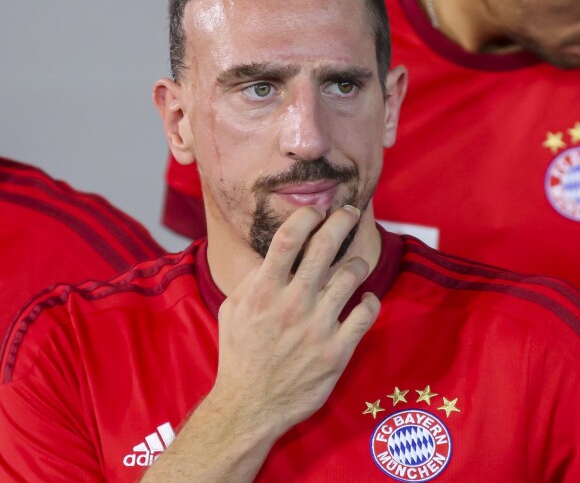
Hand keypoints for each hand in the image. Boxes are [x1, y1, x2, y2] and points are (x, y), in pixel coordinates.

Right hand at [212, 204, 380, 439]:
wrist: (250, 405)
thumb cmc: (239, 353)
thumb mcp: (232, 309)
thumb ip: (253, 279)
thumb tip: (275, 254)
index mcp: (264, 291)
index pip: (288, 238)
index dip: (306, 215)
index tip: (315, 210)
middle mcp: (292, 303)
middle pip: (324, 246)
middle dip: (341, 220)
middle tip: (348, 212)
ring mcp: (318, 327)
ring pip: (351, 275)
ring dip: (357, 261)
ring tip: (355, 262)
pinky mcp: (337, 351)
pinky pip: (366, 314)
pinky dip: (370, 300)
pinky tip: (365, 298)